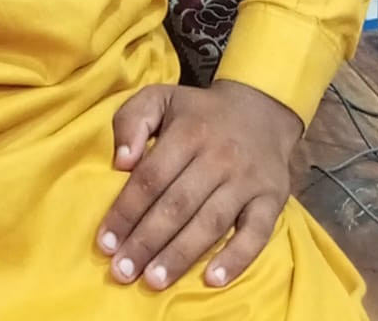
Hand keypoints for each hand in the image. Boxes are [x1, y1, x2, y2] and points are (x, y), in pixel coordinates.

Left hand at [95, 79, 302, 291]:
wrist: (261, 110)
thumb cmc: (198, 112)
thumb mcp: (160, 98)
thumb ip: (131, 120)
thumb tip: (120, 162)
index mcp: (188, 131)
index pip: (151, 177)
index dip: (126, 211)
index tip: (105, 242)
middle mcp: (219, 156)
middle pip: (177, 205)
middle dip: (146, 241)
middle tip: (122, 272)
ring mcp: (247, 180)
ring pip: (210, 223)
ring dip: (180, 255)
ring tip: (154, 280)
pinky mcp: (272, 198)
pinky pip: (256, 233)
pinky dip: (237, 258)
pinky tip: (213, 279)